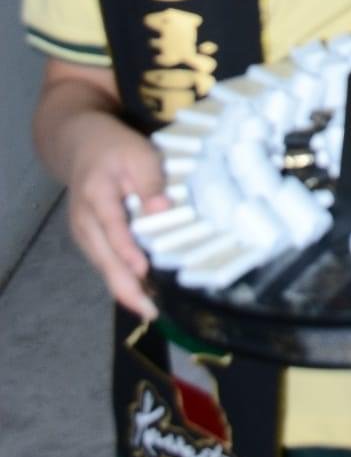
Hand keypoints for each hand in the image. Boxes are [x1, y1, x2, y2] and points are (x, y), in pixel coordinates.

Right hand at [64, 111, 167, 318]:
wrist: (81, 145)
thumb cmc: (115, 148)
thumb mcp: (138, 153)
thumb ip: (150, 181)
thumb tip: (162, 209)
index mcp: (97, 196)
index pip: (113, 228)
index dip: (127, 251)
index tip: (143, 271)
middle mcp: (85, 221)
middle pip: (105, 259)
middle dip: (126, 288)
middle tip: (150, 311)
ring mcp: (84, 233)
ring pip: (104, 267)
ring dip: (125, 288)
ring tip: (150, 308)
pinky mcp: (89, 239)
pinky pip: (105, 263)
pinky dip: (121, 278)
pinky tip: (141, 291)